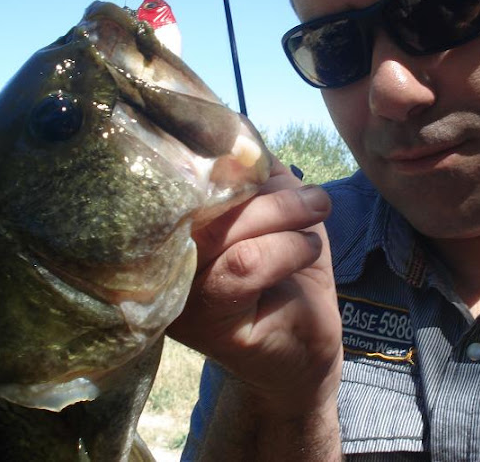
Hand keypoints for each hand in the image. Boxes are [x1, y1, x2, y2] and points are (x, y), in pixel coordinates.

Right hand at [167, 154, 342, 416]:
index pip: (179, 176)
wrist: (301, 347)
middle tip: (312, 195)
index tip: (256, 146)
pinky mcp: (207, 323)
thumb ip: (255, 174)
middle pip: (203, 201)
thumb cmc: (287, 271)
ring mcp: (179, 295)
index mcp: (170, 227)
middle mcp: (162, 260)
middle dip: (265, 188)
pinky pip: (246, 264)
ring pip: (228, 233)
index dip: (218, 152)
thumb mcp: (275, 209)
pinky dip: (289, 247)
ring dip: (285, 214)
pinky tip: (309, 248)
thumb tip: (241, 131)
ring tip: (317, 211)